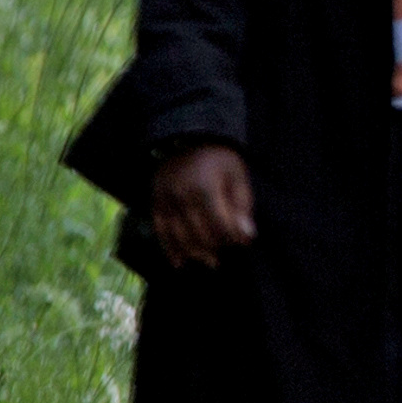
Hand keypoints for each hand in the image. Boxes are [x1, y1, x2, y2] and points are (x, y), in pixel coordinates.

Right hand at [144, 143, 255, 269]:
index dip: (233, 237)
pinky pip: (160, 232)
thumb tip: (247, 236)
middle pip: (199, 233)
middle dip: (216, 246)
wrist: (187, 140)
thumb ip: (242, 206)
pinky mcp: (154, 203)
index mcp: (206, 187)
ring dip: (195, 253)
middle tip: (227, 252)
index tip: (244, 242)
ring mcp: (165, 200)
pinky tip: (179, 263)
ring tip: (211, 262)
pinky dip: (170, 249)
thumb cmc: (220, 160)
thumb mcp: (238, 175)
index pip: (220, 224)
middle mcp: (181, 195)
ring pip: (179, 237)